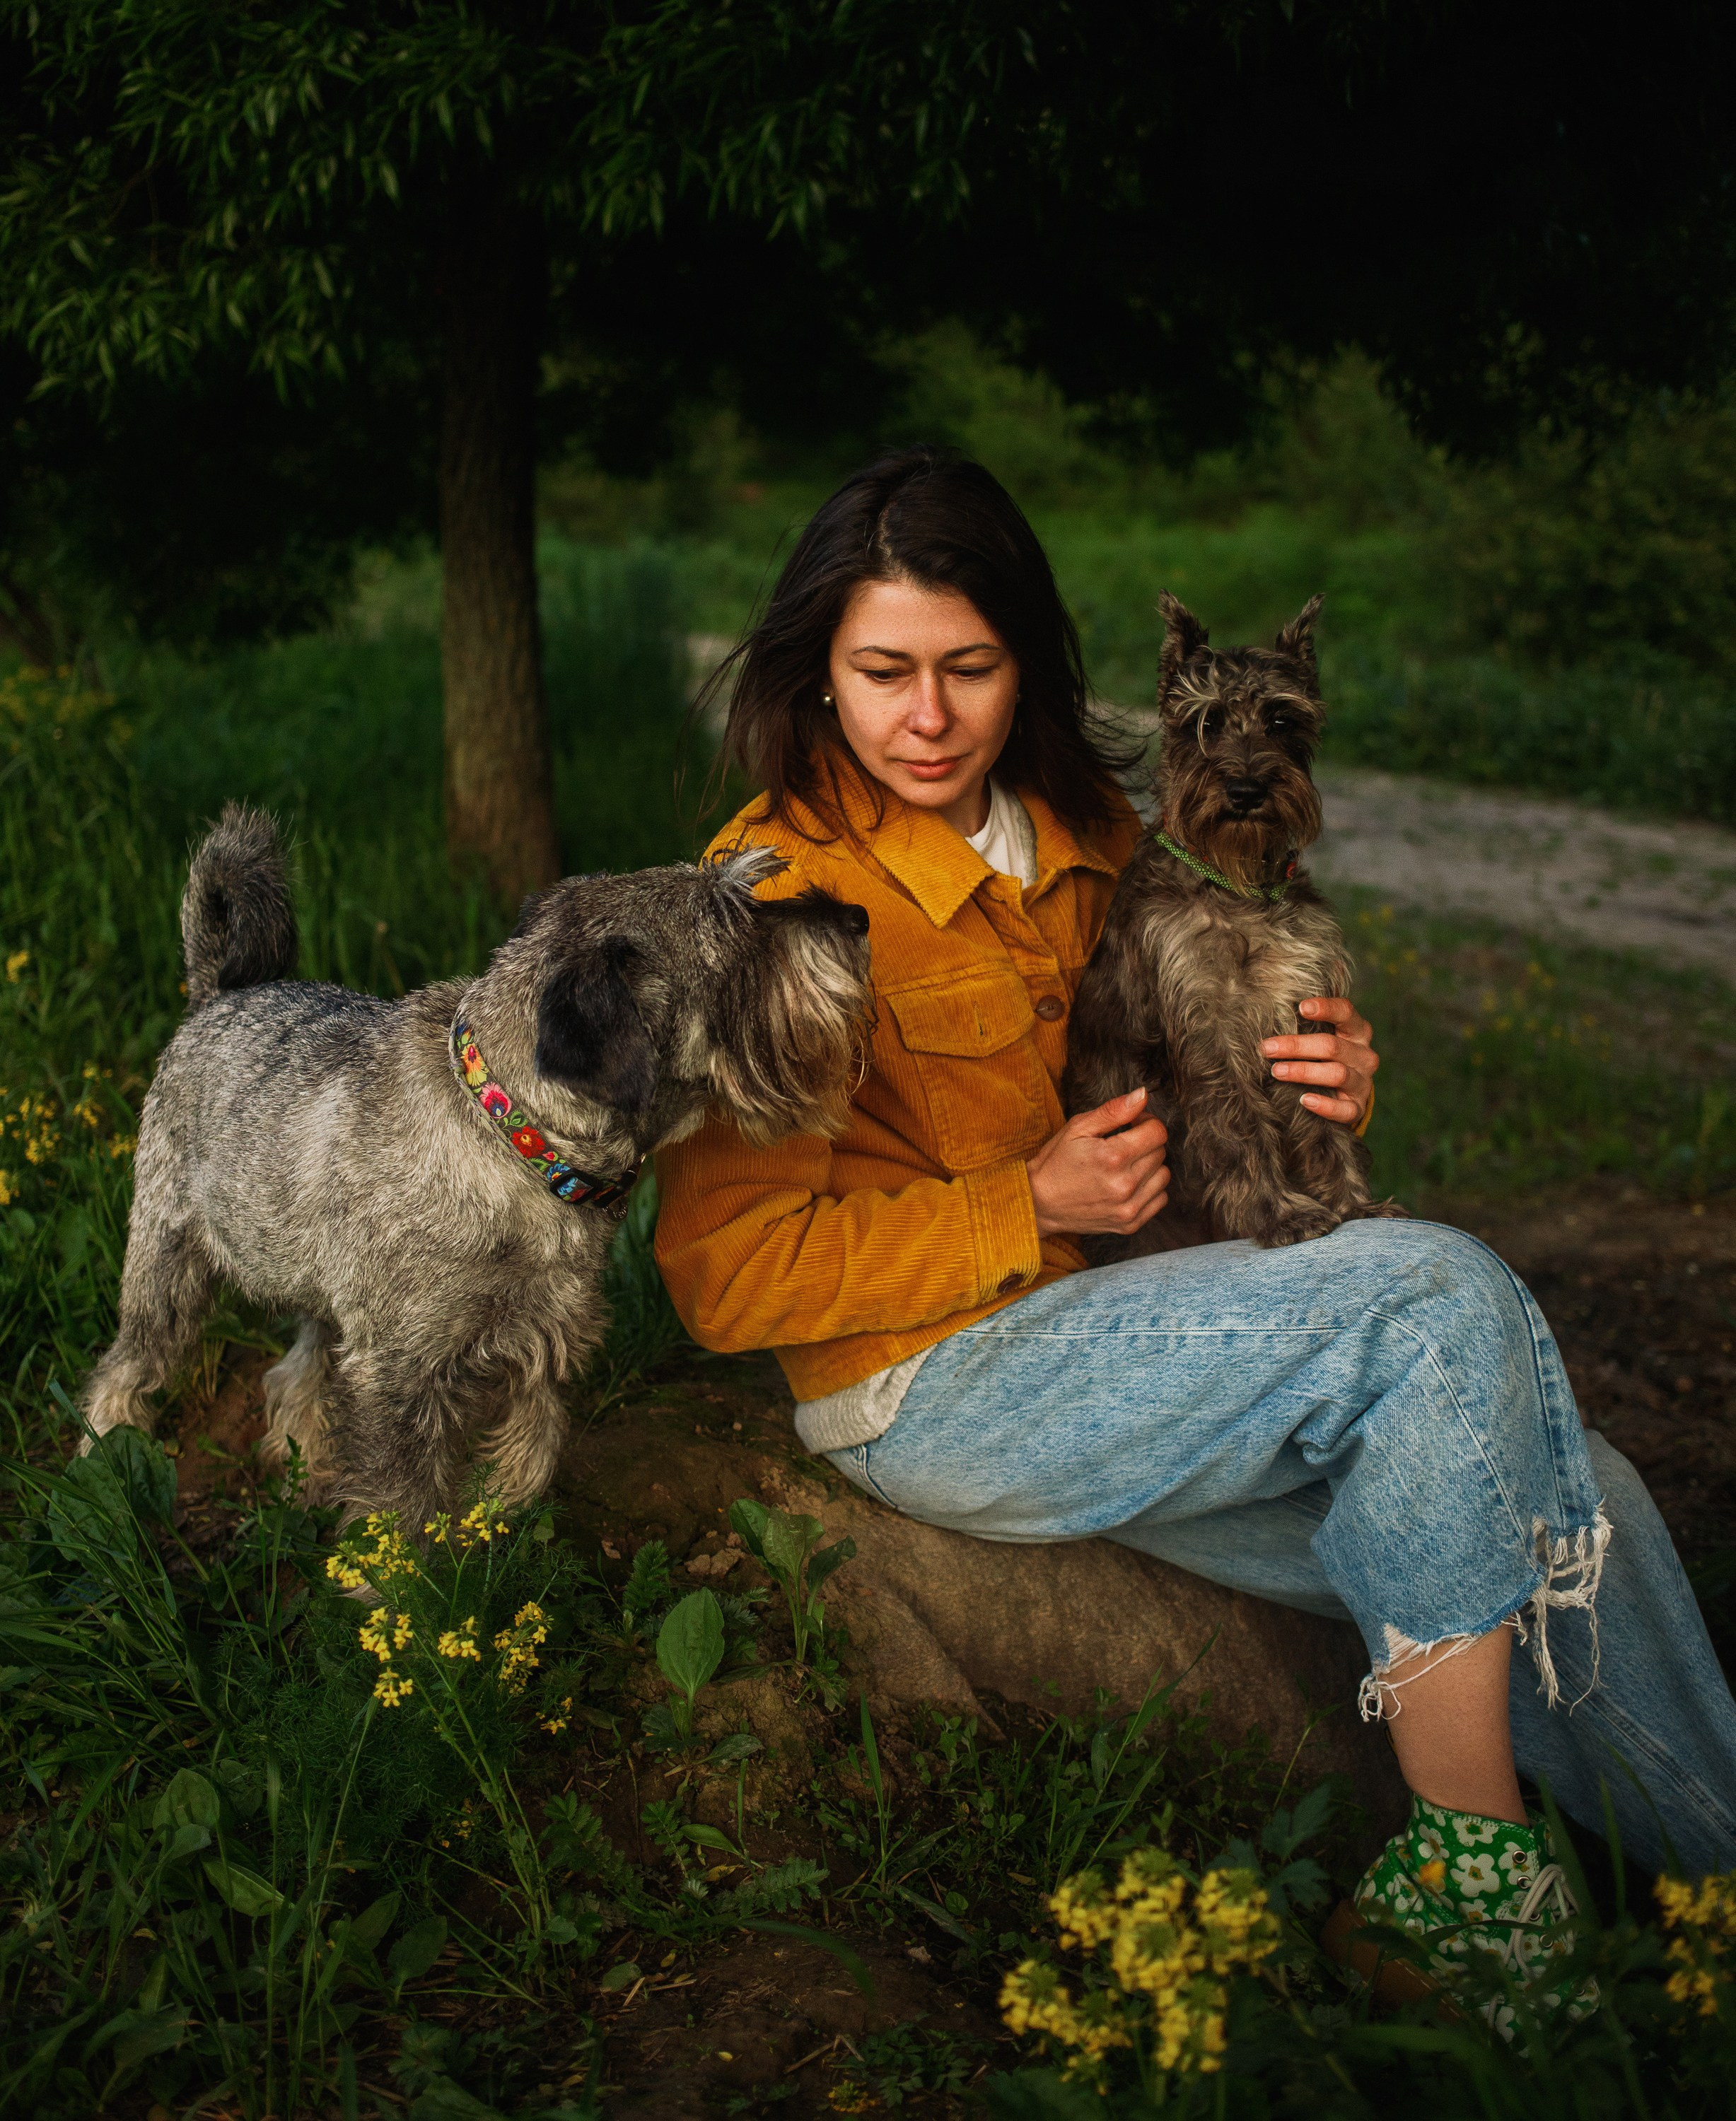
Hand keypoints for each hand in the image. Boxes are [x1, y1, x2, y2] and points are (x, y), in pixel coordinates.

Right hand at [1026, 1087, 1169, 1237]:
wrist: (1039, 1203)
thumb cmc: (1056, 1162)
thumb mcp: (1077, 1128)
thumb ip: (1113, 1111)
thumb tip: (1143, 1095)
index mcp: (1112, 1157)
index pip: (1157, 1132)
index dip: (1146, 1122)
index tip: (1132, 1125)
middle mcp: (1124, 1184)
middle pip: (1160, 1152)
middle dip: (1145, 1143)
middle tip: (1123, 1144)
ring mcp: (1128, 1207)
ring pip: (1164, 1176)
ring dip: (1150, 1166)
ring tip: (1126, 1166)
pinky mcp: (1130, 1224)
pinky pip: (1160, 1199)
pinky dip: (1150, 1189)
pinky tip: (1129, 1184)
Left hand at [1261, 997, 1378, 1125]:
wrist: (1346, 1094)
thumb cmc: (1326, 1057)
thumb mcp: (1324, 1036)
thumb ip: (1306, 1026)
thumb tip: (1268, 1016)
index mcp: (1357, 1031)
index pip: (1346, 1012)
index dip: (1326, 1008)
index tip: (1301, 1007)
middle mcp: (1363, 1055)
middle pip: (1332, 1046)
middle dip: (1297, 1046)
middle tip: (1267, 1048)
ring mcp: (1363, 1082)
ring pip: (1337, 1074)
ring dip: (1304, 1072)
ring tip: (1277, 1071)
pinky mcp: (1357, 1107)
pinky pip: (1344, 1109)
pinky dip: (1325, 1106)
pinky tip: (1304, 1100)